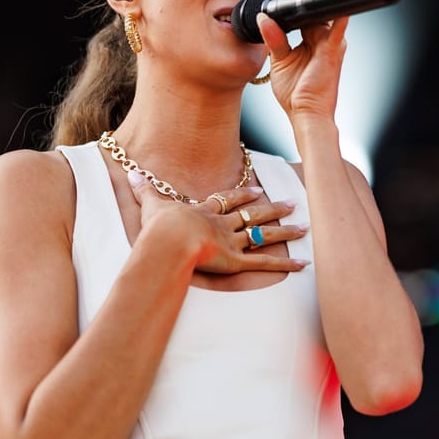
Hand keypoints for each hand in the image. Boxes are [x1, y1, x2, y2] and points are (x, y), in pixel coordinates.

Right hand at [128, 172, 308, 274]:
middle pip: (252, 214)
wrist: (169, 240)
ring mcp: (232, 243)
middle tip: (293, 202)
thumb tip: (132, 173)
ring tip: (305, 227)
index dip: (242, 196)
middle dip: (273, 208)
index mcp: (204, 213)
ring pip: (263, 235)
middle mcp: (222, 226)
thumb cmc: (158, 226)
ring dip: (285, 232)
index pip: (227, 201)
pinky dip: (285, 265)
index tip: (257, 190)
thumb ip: (144, 191)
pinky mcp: (237, 262)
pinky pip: (264, 264)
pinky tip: (304, 264)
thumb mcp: (150, 205)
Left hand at [252, 0, 348, 121]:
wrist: (306, 115)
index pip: (299, 6)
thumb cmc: (296, 93)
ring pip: (318, 6)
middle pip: (308, 0)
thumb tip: (264, 17)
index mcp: (312, 35)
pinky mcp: (333, 51)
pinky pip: (336, 28)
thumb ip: (273, 38)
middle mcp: (323, 34)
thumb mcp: (279, 61)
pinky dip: (335, 15)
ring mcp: (330, 40)